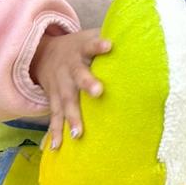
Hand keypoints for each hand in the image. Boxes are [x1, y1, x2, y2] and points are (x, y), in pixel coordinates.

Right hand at [30, 28, 110, 148]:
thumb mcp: (90, 37)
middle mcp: (70, 68)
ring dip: (72, 118)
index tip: (109, 45)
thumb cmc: (79, 48)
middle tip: (99, 92)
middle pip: (78, 75)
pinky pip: (54, 117)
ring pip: (65, 101)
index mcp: (81, 50)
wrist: (43, 55)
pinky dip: (55, 132)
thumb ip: (110, 39)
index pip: (90, 45)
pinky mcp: (53, 100)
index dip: (99, 45)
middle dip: (87, 83)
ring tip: (78, 134)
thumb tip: (142, 40)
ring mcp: (60, 85)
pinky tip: (56, 147)